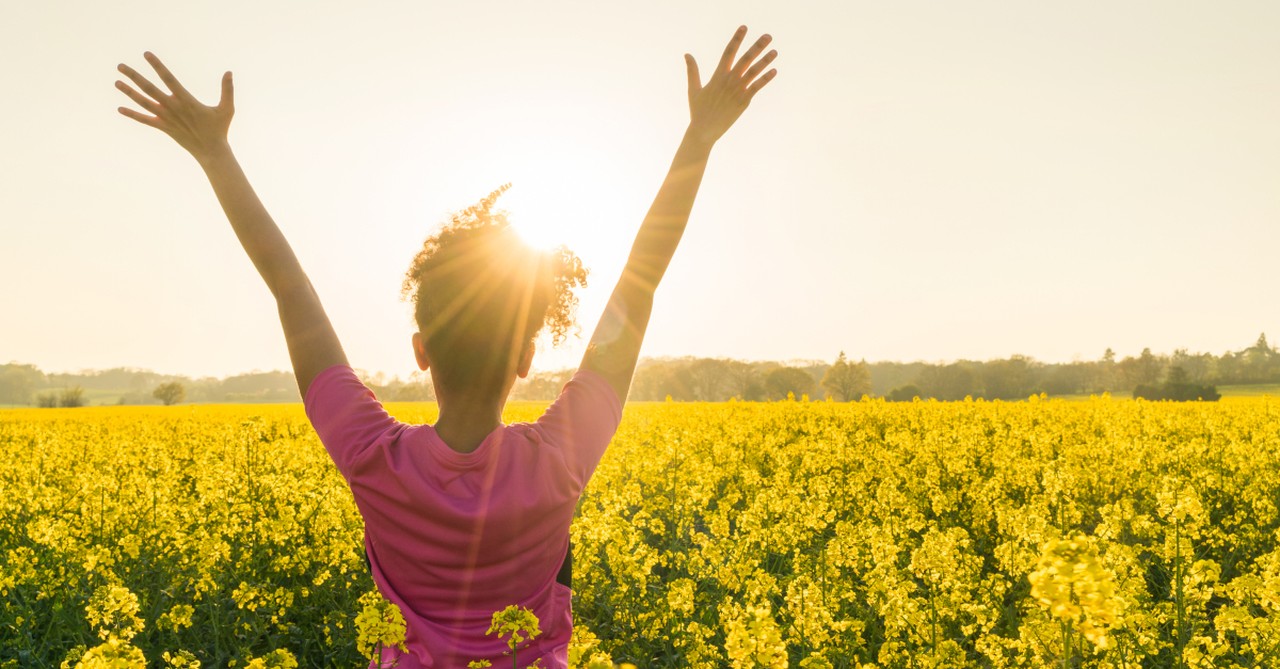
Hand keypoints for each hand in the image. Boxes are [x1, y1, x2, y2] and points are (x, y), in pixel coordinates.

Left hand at [116, 52, 233, 162]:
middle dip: (134, 76)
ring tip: (116, 82)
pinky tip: (120, 109)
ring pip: (143, 102)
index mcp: (186, 100)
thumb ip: (227, 90)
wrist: (211, 151)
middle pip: (148, 89)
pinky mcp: (163, 128)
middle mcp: (172, 107)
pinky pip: (145, 120)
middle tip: (120, 66)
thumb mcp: (227, 109)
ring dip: (129, 92)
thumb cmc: (220, 129)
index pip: (168, 78)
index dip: (157, 66)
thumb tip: (229, 72)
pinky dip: (132, 114)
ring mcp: (166, 118)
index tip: (146, 54)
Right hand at [684, 26, 777, 146]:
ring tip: (775, 51)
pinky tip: (774, 70)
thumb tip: (687, 54)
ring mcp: (737, 90)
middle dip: (757, 46)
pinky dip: (766, 78)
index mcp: (717, 75)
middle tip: (768, 36)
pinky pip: (757, 87)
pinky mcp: (743, 101)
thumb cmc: (698, 110)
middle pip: (746, 59)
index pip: (729, 52)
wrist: (704, 130)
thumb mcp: (693, 89)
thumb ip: (692, 70)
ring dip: (765, 60)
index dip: (737, 39)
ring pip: (754, 71)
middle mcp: (729, 80)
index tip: (744, 27)